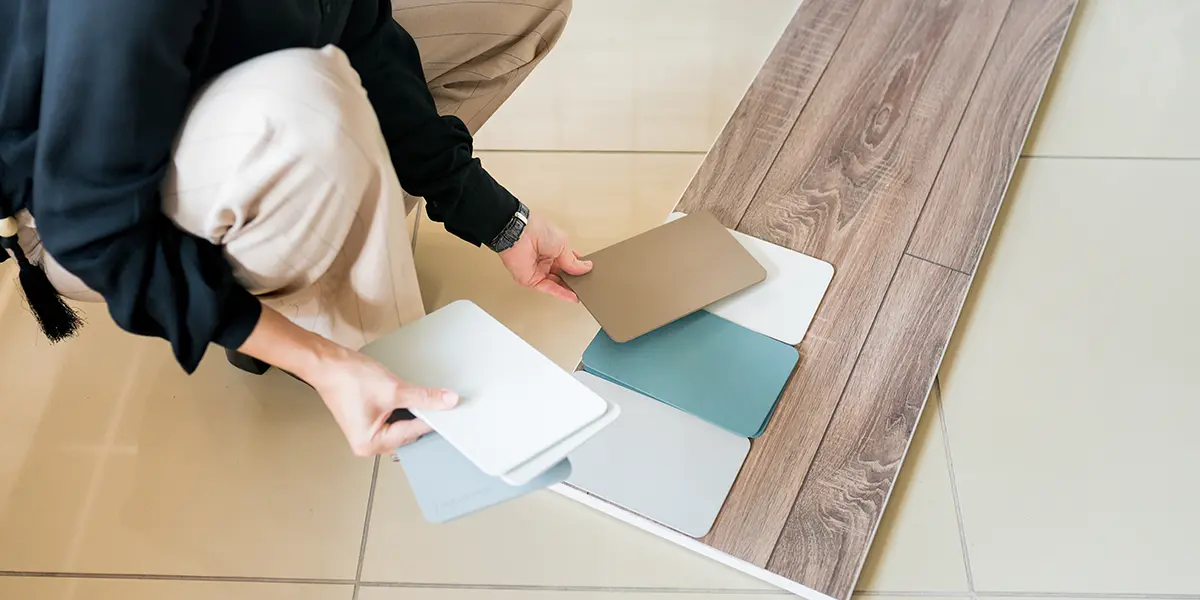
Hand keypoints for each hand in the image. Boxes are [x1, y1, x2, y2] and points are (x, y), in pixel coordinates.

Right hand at [237, 307, 456, 455]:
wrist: (326, 362)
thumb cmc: (348, 378)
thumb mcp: (393, 389)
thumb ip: (423, 397)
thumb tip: (447, 401)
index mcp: (371, 444)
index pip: (413, 433)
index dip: (433, 419)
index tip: (449, 409)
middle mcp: (368, 444)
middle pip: (408, 433)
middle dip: (422, 416)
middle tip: (438, 401)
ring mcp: (367, 432)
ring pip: (402, 425)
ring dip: (413, 411)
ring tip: (419, 396)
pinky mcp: (368, 420)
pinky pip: (394, 418)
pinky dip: (403, 408)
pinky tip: (408, 396)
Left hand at [498, 213, 591, 301]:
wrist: (520, 235)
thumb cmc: (538, 231)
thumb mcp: (564, 245)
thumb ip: (574, 262)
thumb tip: (586, 268)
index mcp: (554, 248)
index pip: (569, 261)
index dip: (579, 267)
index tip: (589, 273)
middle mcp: (546, 260)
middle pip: (563, 274)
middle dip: (575, 280)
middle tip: (588, 285)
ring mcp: (538, 270)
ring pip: (557, 283)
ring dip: (569, 289)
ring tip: (583, 292)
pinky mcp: (531, 280)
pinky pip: (548, 288)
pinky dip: (561, 293)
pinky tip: (573, 297)